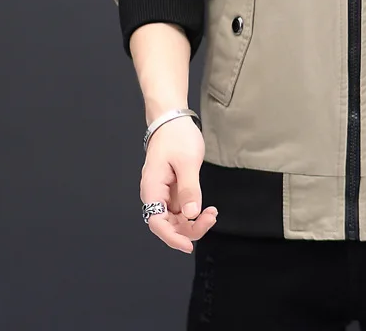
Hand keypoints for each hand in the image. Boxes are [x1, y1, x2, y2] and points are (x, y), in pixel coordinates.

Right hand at [140, 116, 217, 252]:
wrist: (173, 120)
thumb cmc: (177, 136)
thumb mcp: (187, 161)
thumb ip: (189, 188)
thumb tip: (191, 214)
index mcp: (152, 188)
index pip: (156, 223)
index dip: (171, 238)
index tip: (188, 245)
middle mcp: (155, 195)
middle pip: (167, 225)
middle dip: (189, 229)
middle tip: (211, 218)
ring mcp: (164, 194)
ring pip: (175, 220)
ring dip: (193, 223)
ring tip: (212, 214)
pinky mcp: (173, 191)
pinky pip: (181, 211)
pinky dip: (194, 213)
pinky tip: (207, 210)